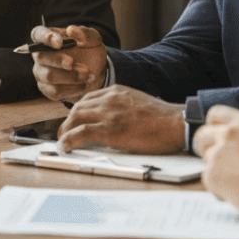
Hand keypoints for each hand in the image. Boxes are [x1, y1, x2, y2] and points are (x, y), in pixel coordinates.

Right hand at [29, 25, 107, 103]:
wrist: (97, 71)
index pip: (38, 34)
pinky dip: (73, 88)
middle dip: (58, 60)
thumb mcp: (93, 39)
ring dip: (70, 76)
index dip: (46, 38)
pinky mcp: (47, 89)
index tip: (59, 43)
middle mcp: (40, 55)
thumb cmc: (90, 51)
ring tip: (87, 73)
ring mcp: (41, 73)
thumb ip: (84, 33)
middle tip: (72, 63)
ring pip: (48, 76)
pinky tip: (85, 83)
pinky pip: (55, 91)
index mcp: (48, 37)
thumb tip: (71, 30)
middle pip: (40, 57)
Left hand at [56, 86, 185, 153]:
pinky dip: (69, 139)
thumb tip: (114, 120)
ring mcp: (108, 113)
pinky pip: (80, 133)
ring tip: (63, 141)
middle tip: (65, 133)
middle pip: (78, 107)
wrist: (176, 123)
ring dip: (65, 131)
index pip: (88, 98)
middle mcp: (109, 99)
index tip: (74, 120)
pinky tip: (65, 146)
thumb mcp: (138, 103)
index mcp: (117, 91)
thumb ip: (122, 107)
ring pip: (75, 118)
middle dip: (68, 121)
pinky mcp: (109, 129)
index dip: (78, 111)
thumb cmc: (163, 118)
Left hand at [193, 105, 238, 213]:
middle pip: (201, 136)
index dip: (213, 125)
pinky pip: (208, 180)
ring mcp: (218, 154)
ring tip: (236, 182)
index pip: (215, 114)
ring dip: (216, 171)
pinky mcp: (212, 174)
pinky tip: (235, 193)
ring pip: (206, 161)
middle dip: (206, 148)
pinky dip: (218, 188)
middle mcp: (228, 134)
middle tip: (218, 160)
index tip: (215, 134)